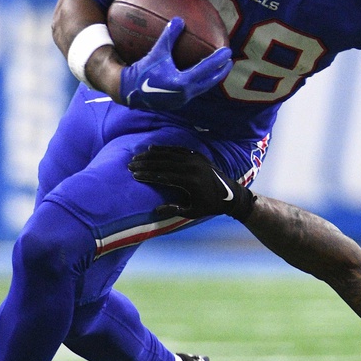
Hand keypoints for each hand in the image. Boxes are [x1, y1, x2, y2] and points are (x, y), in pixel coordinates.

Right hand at [119, 17, 232, 111]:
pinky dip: (201, 82)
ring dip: (213, 78)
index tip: (228, 51)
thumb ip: (168, 36)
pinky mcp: (178, 102)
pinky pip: (195, 90)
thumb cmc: (143, 71)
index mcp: (182, 81)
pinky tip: (201, 76)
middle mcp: (186, 93)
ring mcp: (183, 99)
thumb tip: (178, 19)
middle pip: (210, 82)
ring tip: (220, 69)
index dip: (218, 59)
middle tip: (230, 61)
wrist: (130, 91)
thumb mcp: (156, 53)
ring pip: (203, 88)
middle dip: (221, 71)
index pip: (206, 68)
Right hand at [128, 145, 256, 220]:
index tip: (134, 175)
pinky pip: (178, 149)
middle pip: (163, 163)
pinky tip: (152, 148)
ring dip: (151, 155)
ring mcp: (196, 159)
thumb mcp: (192, 212)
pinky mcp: (198, 155)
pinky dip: (164, 149)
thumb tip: (156, 210)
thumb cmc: (209, 206)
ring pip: (169, 154)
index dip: (147, 175)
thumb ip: (174, 210)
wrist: (231, 195)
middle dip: (145, 163)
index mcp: (190, 182)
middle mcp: (192, 167)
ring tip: (137, 157)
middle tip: (130, 165)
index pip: (163, 176)